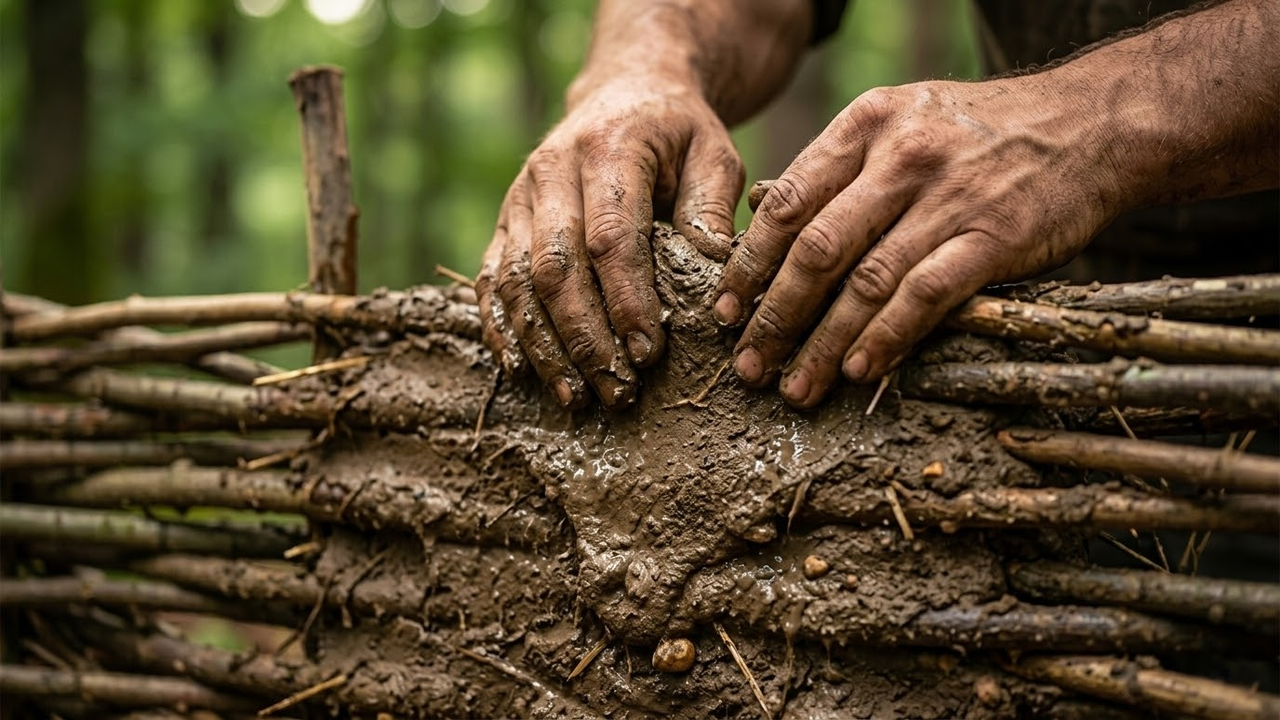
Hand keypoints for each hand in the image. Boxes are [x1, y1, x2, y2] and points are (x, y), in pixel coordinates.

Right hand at [476, 79, 744, 409]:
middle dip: (585, 338)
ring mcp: (518, 197)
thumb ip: (712, 207)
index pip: (611, 238)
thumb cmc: (677, 132)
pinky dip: (502, 329)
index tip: (649, 354)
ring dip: (544, 346)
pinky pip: (490, 281)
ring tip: (576, 396)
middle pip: (555, 268)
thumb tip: (714, 274)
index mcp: (608, 149)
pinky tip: (523, 371)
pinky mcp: (503, 221)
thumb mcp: (712, 152)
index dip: (626, 301)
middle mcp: (550, 171)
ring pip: (516, 282)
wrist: (623, 89)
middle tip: (617, 391)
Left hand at [713, 77, 1126, 407]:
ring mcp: (948, 197)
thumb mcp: (901, 121)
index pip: (788, 204)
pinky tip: (858, 371)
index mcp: (867, 125)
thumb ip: (838, 168)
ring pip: (865, 281)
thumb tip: (764, 217)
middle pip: (816, 249)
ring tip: (794, 387)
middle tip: (747, 365)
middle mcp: (900, 157)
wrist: (1091, 123)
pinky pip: (925, 296)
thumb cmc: (981, 132)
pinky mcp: (993, 237)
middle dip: (773, 316)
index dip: (748, 264)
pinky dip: (886, 338)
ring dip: (822, 343)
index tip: (724, 312)